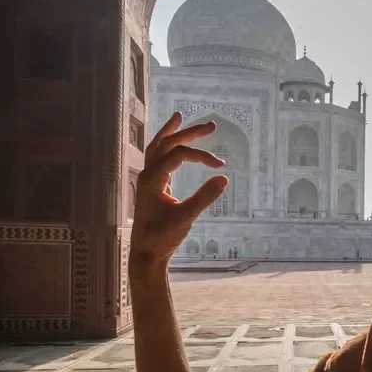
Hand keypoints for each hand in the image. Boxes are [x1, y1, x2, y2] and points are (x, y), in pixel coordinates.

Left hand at [131, 112, 226, 272]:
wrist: (146, 253)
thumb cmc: (162, 238)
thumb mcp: (186, 218)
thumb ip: (204, 197)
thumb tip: (224, 178)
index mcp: (152, 179)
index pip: (178, 155)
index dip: (201, 156)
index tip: (221, 166)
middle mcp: (148, 174)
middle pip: (166, 143)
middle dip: (189, 133)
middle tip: (212, 125)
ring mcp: (149, 179)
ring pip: (158, 148)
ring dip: (171, 133)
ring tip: (180, 117)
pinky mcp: (154, 186)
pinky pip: (159, 158)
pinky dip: (168, 147)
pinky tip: (177, 144)